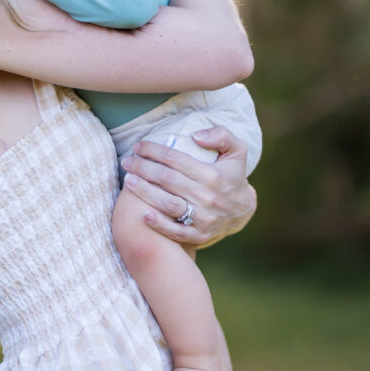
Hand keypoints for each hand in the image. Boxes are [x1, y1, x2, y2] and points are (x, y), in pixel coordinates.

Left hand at [121, 125, 255, 247]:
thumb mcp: (237, 150)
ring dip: (144, 192)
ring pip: (167, 204)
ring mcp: (203, 218)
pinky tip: (143, 214)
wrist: (242, 210)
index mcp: (213, 175)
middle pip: (167, 180)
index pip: (175, 159)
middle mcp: (207, 197)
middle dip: (143, 168)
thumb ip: (221, 136)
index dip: (153, 150)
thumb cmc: (232, 174)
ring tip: (128, 181)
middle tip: (127, 161)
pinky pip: (176, 231)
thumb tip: (196, 136)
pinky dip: (159, 224)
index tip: (138, 146)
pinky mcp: (199, 235)